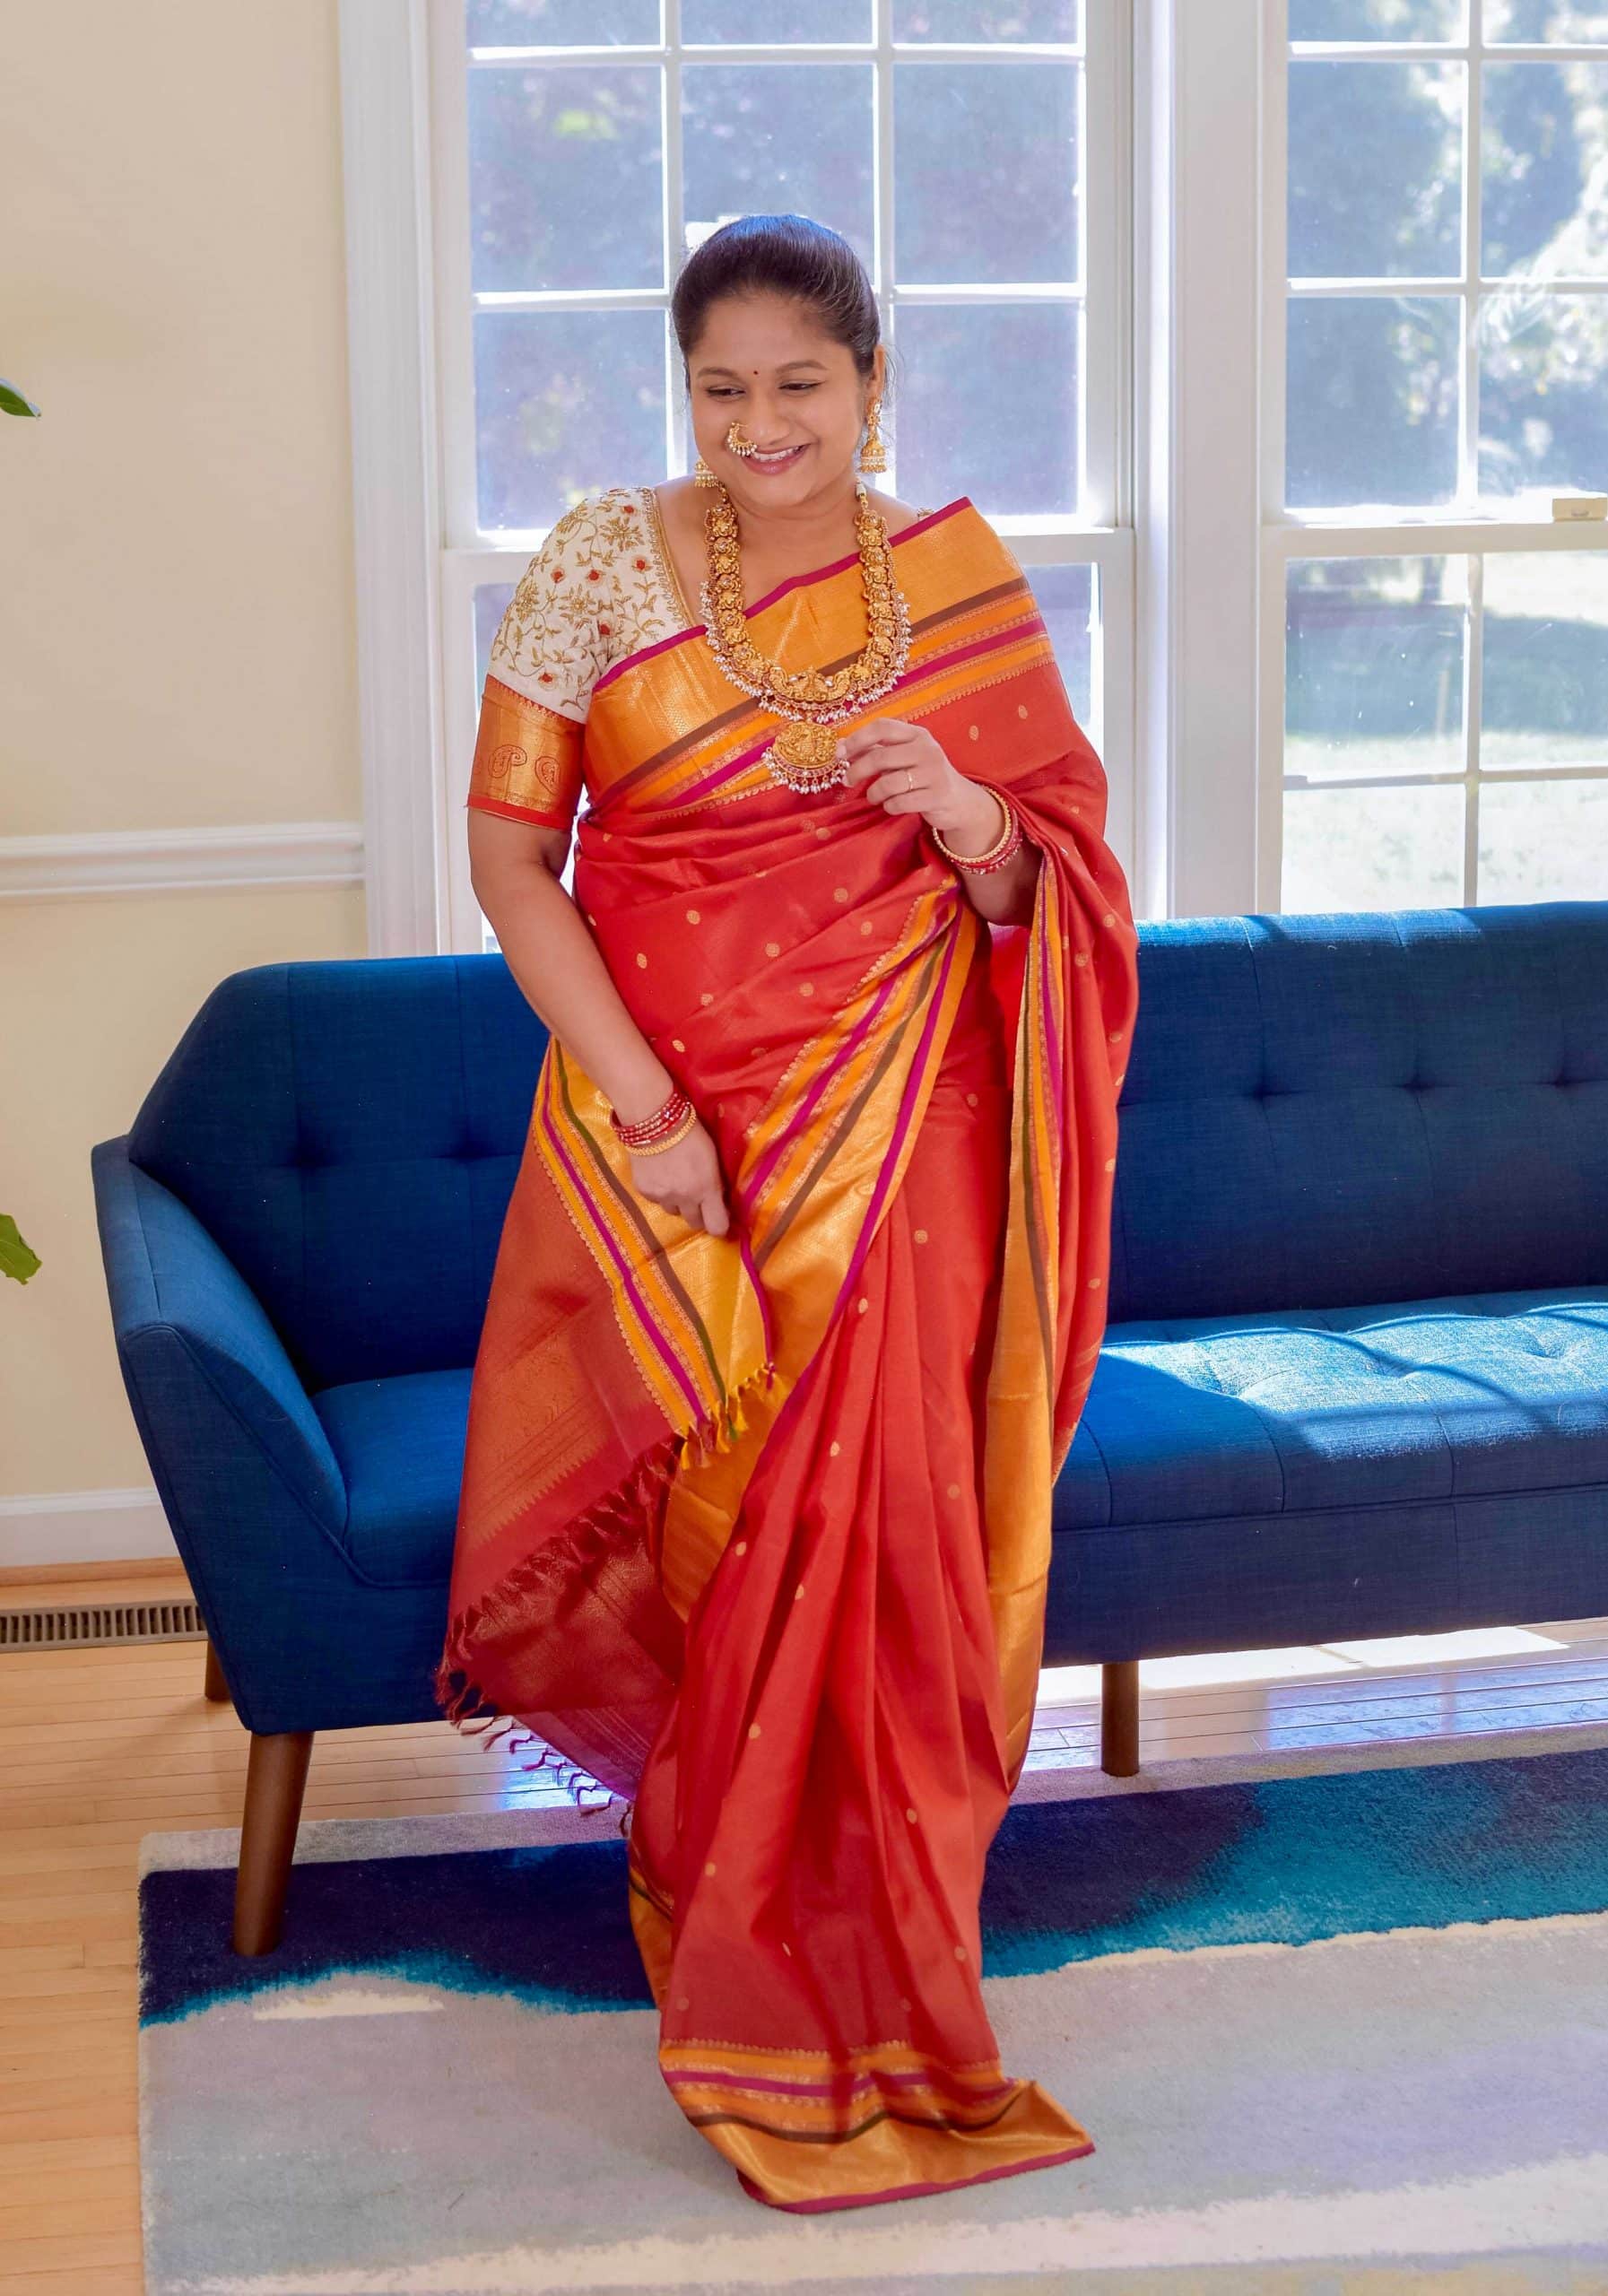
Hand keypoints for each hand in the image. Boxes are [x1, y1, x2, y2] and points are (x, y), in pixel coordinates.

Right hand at [628, 1117, 730, 1237]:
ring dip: (677, 1202)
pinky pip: (656, 1200)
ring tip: (676, 1180)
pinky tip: (660, 1173)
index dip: (720, 1226)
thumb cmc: (691, 1132)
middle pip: (694, 1223)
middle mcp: (685, 1199)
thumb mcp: (712, 1158)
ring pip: (673, 1211)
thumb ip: (715, 1184)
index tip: (720, 1218)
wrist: (654, 1120)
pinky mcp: (644, 1191)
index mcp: (707, 1189)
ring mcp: (662, 1197)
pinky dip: (660, 1192)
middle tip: (698, 1197)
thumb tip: (718, 1201)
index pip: (717, 1226)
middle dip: (699, 1213)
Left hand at [836, 720, 1006, 855]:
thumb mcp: (903, 757)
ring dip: (874, 793)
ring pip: (889, 783)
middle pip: (881, 756)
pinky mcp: (936, 796)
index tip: (839, 754)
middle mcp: (927, 749)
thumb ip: (875, 750)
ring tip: (873, 796)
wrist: (958, 800)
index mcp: (917, 734)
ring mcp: (934, 773)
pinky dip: (889, 806)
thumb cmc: (922, 775)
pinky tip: (891, 805)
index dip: (857, 739)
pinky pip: (900, 802)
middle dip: (857, 770)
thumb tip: (839, 747)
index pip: (882, 727)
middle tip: (847, 780)